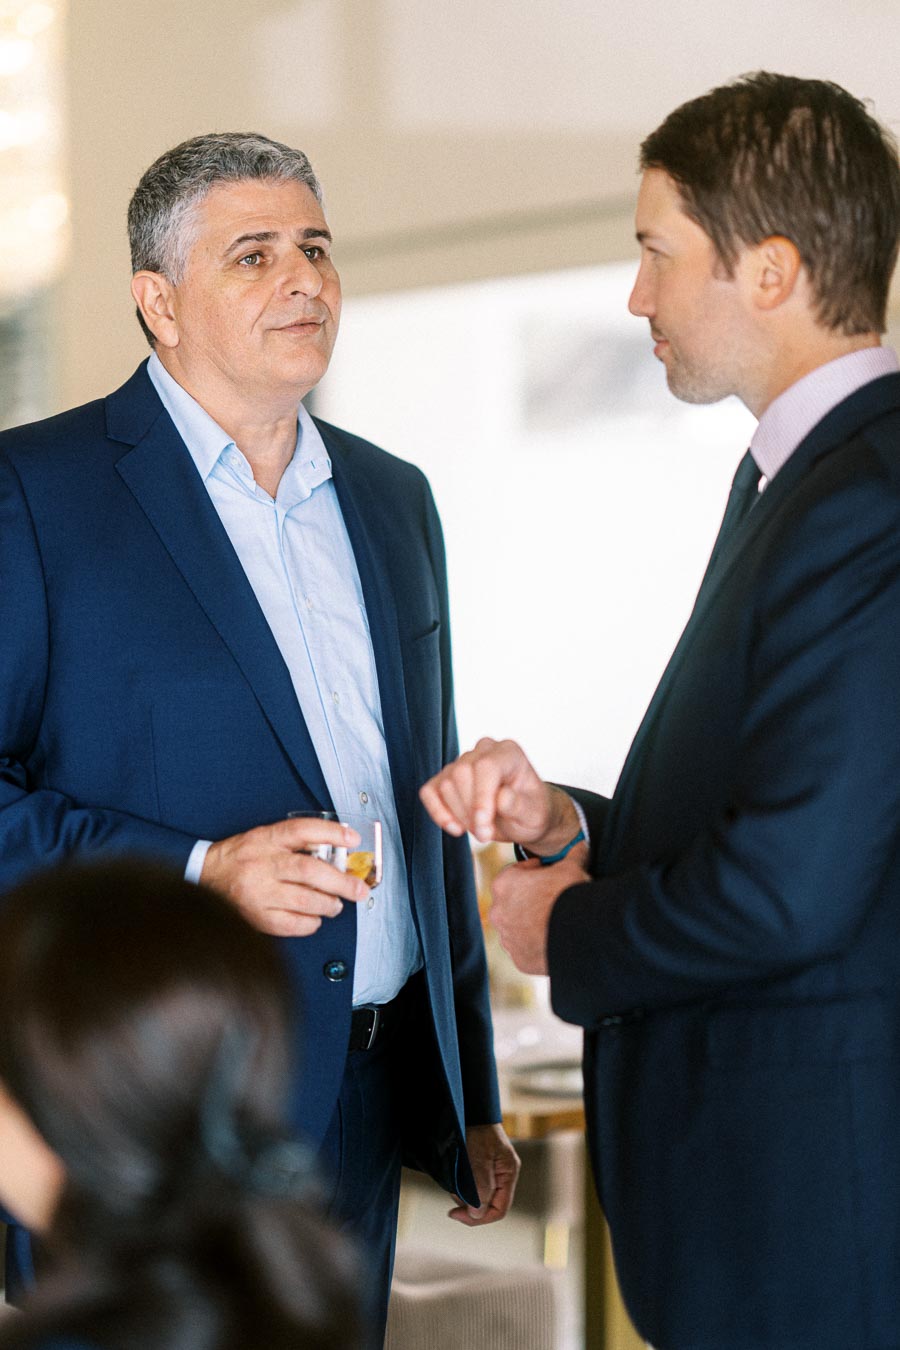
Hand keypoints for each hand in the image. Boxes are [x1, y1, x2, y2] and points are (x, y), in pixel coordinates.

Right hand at [201, 817, 368, 936]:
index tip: (353, 840)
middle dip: (341, 881)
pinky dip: (312, 922)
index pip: (302, 830)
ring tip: (336, 904)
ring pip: (305, 900)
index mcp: (266, 840)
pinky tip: (314, 917)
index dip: (331, 833)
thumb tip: (339, 851)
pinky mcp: (257, 917)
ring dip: (329, 904)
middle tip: (359, 889)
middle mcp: (262, 864)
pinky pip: (294, 924)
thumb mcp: (265, 838)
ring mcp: (258, 893)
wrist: (202, 877)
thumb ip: (296, 842)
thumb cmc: (240, 857)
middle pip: (309, 870)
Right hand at [420, 737, 577, 849]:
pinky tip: (456, 828)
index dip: (481, 798)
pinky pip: (429, 792)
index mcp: (509, 753)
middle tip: (486, 834)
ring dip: (459, 816)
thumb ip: (520, 806)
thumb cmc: (530, 812)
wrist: (522, 818)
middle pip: (461, 774)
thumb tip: (501, 798)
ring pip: (445, 785)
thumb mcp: (533, 815)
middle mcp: (484, 750)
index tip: (484, 828)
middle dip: (471, 812)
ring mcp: (463, 761)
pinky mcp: (446, 777)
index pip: (486, 766)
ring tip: (480, 829)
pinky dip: (438, 813)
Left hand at [449, 1123, 519, 1225]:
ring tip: (453, 1183)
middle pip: (489, 1205)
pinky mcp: (482, 1167)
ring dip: (464, 1195)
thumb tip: (478, 1214)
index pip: (499, 1209)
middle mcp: (503, 1175)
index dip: (479, 1218)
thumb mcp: (479, 1159)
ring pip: (480, 1197)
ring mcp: (493, 1171)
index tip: (457, 1214)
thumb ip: (481, 1187)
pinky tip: (455, 1179)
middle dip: (469, 1205)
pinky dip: (463, 1187)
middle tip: (453, 1195)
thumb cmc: (477, 1130)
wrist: (470, 1110)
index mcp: (508, 1173)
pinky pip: (474, 1187)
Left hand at [491, 854, 589, 974]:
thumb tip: (582, 844)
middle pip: (512, 902)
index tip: (544, 873)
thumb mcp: (572, 868)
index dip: (531, 872)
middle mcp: (499, 912)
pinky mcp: (518, 959)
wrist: (579, 933)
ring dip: (529, 923)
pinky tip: (553, 938)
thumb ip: (573, 854)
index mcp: (504, 884)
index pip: (513, 874)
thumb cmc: (570, 895)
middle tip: (549, 897)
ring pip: (516, 927)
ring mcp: (507, 938)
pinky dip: (535, 944)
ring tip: (553, 920)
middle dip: (528, 899)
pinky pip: (525, 949)